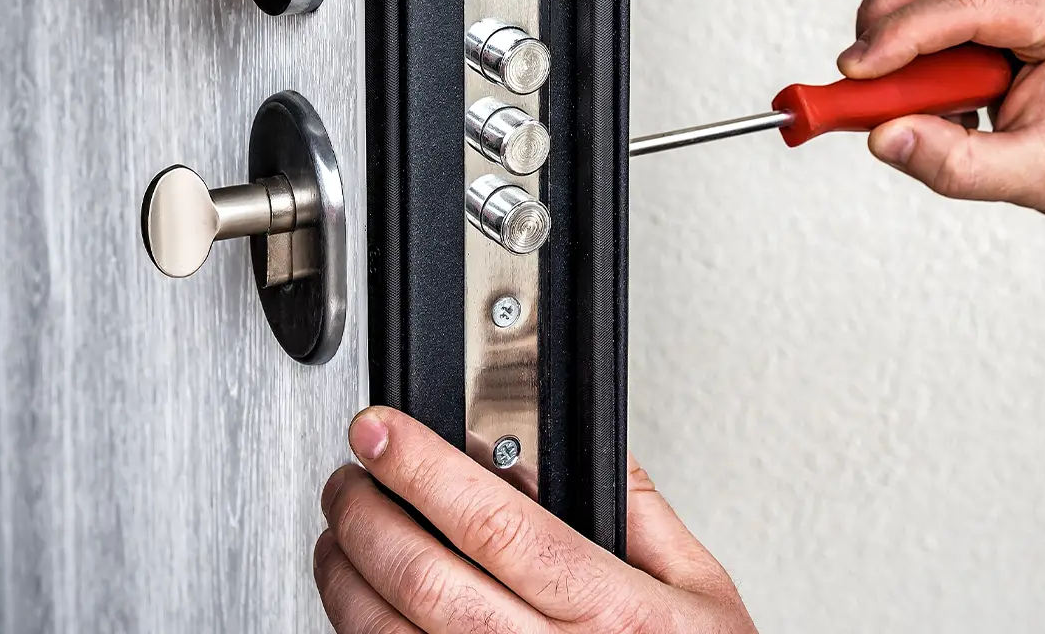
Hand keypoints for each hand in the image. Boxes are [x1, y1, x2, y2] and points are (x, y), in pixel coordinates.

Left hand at [315, 407, 756, 633]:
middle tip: (349, 477)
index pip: (492, 522)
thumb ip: (643, 513)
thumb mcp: (703, 593)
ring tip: (340, 536)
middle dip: (366, 513)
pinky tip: (361, 608)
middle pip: (422, 577)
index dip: (420, 468)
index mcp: (611, 613)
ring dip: (347, 577)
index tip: (382, 431)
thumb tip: (584, 448)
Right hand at [838, 0, 1044, 223]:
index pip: (965, 5)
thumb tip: (885, 137)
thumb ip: (955, 164)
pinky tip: (929, 87)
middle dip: (885, 8)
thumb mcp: (1029, 178)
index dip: (900, 34)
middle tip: (859, 70)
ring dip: (894, 18)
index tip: (855, 72)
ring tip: (898, 87)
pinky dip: (909, 32)